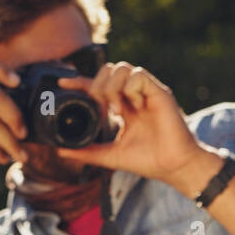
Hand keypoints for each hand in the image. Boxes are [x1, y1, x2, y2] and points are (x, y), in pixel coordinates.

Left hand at [53, 63, 218, 193]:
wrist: (174, 167)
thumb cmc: (150, 162)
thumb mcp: (111, 156)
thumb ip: (88, 152)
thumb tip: (61, 151)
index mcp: (124, 108)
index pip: (98, 87)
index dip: (79, 83)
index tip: (62, 86)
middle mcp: (134, 97)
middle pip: (108, 70)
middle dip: (98, 85)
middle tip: (101, 107)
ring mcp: (147, 93)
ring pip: (122, 68)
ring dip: (113, 87)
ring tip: (117, 110)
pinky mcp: (159, 92)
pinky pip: (138, 75)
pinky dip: (130, 89)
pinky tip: (134, 107)